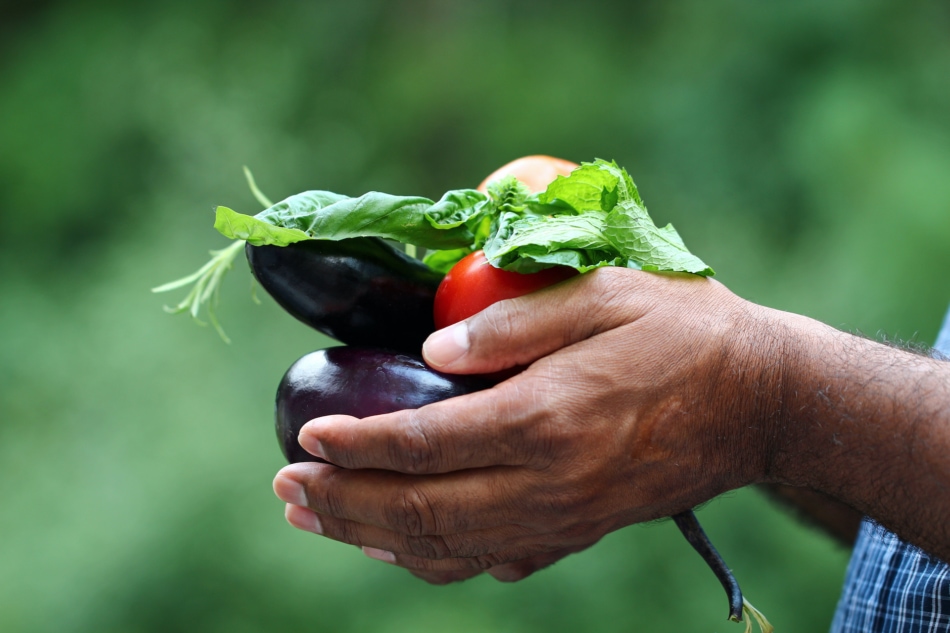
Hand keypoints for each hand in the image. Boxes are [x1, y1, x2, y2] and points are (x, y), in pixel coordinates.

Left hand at [273, 266, 784, 579]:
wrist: (761, 402)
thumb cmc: (684, 332)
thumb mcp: (603, 295)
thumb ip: (512, 322)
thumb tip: (433, 346)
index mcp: (544, 418)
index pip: (421, 443)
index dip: (355, 444)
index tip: (305, 438)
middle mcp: (546, 483)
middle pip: (418, 510)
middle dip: (341, 503)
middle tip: (285, 490)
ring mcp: (563, 519)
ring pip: (446, 548)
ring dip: (371, 538)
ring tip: (315, 521)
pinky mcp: (579, 531)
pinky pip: (491, 562)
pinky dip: (432, 560)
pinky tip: (397, 548)